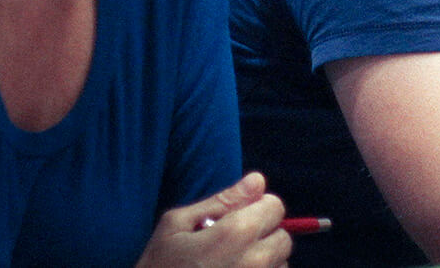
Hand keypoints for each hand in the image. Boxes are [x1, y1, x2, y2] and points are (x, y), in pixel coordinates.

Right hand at [135, 172, 291, 267]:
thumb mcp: (175, 226)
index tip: (236, 221)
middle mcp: (256, 261)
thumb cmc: (157, 267)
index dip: (256, 210)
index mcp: (238, 233)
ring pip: (280, 265)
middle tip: (229, 249)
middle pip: (283, 238)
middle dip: (262, 238)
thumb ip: (221, 201)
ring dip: (263, 264)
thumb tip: (257, 180)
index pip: (275, 206)